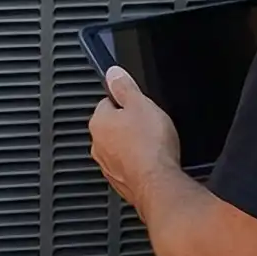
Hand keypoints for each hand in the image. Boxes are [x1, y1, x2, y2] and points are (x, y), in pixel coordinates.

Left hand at [90, 66, 181, 209]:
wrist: (159, 183)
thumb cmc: (150, 146)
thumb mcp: (141, 104)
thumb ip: (125, 86)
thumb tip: (113, 73)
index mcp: (98, 122)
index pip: (107, 102)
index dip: (126, 102)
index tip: (138, 106)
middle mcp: (97, 145)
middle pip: (113, 126)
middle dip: (130, 125)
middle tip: (149, 126)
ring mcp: (107, 166)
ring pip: (120, 147)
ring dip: (134, 145)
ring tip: (152, 145)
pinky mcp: (120, 182)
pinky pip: (128, 166)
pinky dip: (138, 163)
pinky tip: (152, 162)